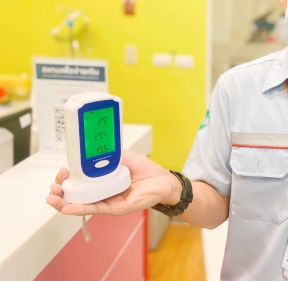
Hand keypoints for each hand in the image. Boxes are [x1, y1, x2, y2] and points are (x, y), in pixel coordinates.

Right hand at [47, 150, 181, 215]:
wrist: (163, 180)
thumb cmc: (144, 169)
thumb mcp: (122, 156)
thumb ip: (106, 155)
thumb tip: (89, 150)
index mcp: (102, 180)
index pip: (79, 181)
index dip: (67, 178)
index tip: (62, 172)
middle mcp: (103, 192)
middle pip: (76, 196)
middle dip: (60, 193)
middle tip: (53, 189)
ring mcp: (109, 201)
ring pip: (83, 205)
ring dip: (65, 203)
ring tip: (53, 200)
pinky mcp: (117, 208)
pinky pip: (97, 209)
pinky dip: (82, 209)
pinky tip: (69, 208)